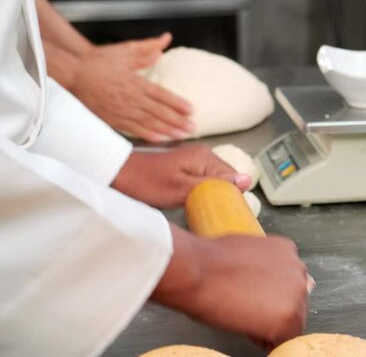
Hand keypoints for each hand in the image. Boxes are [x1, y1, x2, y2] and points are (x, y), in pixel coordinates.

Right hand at [70, 33, 193, 141]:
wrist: (73, 74)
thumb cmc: (98, 62)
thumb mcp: (123, 51)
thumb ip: (145, 51)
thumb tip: (163, 45)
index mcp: (134, 82)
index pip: (161, 94)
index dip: (177, 103)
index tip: (191, 109)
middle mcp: (130, 99)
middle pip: (158, 112)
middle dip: (177, 121)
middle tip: (192, 127)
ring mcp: (121, 111)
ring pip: (148, 123)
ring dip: (166, 130)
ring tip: (181, 135)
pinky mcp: (112, 119)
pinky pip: (132, 129)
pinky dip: (146, 134)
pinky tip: (158, 139)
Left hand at [112, 144, 250, 207]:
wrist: (119, 176)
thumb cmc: (146, 182)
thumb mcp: (183, 188)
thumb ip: (215, 184)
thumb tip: (246, 180)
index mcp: (205, 156)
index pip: (234, 177)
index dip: (231, 195)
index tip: (221, 210)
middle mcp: (202, 155)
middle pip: (224, 180)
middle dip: (219, 196)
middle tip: (204, 210)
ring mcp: (193, 161)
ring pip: (212, 182)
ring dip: (208, 196)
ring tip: (194, 206)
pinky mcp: (184, 168)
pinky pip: (201, 182)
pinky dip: (198, 193)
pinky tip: (188, 202)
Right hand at [153, 225, 309, 349]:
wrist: (196, 271)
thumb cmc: (208, 261)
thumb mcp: (243, 251)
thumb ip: (262, 266)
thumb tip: (263, 281)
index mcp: (286, 250)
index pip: (287, 282)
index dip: (268, 294)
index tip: (253, 296)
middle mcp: (297, 269)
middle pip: (293, 301)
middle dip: (272, 309)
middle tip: (245, 307)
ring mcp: (296, 294)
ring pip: (291, 322)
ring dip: (269, 324)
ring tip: (242, 314)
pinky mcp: (288, 318)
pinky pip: (283, 340)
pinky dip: (265, 340)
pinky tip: (245, 325)